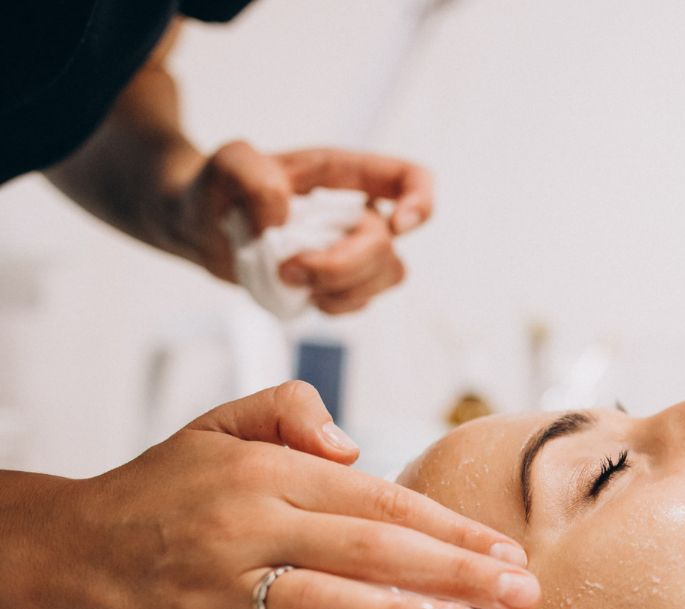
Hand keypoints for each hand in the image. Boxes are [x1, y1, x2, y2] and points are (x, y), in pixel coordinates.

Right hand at [52, 381, 531, 608]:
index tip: (505, 552)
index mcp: (270, 474)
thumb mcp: (222, 423)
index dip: (448, 526)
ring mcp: (221, 586)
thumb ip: (292, 410)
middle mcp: (251, 525)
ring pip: (322, 600)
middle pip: (370, 547)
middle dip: (454, 571)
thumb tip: (355, 445)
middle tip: (520, 595)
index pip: (379, 499)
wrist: (68, 543)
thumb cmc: (163, 486)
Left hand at [166, 140, 433, 313]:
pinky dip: (333, 305)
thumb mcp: (226, 163)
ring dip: (339, 289)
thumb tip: (284, 220)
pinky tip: (301, 295)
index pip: (408, 179)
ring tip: (290, 280)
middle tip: (289, 268)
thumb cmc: (220, 186)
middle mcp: (357, 212)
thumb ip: (253, 178)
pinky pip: (360, 302)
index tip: (396, 226)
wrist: (200, 227)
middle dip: (342, 266)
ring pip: (385, 277)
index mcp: (344, 174)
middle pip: (387, 246)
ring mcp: (353, 250)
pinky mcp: (341, 283)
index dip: (419, 202)